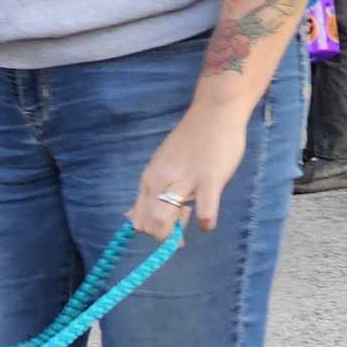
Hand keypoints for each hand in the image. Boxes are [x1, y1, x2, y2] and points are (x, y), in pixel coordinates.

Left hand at [131, 94, 250, 240]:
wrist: (215, 112)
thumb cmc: (192, 142)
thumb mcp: (161, 167)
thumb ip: (148, 192)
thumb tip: (130, 217)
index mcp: (148, 180)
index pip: (137, 221)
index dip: (151, 230)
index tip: (167, 222)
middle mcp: (159, 181)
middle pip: (148, 225)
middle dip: (163, 235)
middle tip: (182, 218)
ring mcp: (183, 181)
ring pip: (163, 221)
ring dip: (176, 232)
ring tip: (192, 216)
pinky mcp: (209, 180)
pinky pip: (204, 212)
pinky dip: (206, 223)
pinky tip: (209, 219)